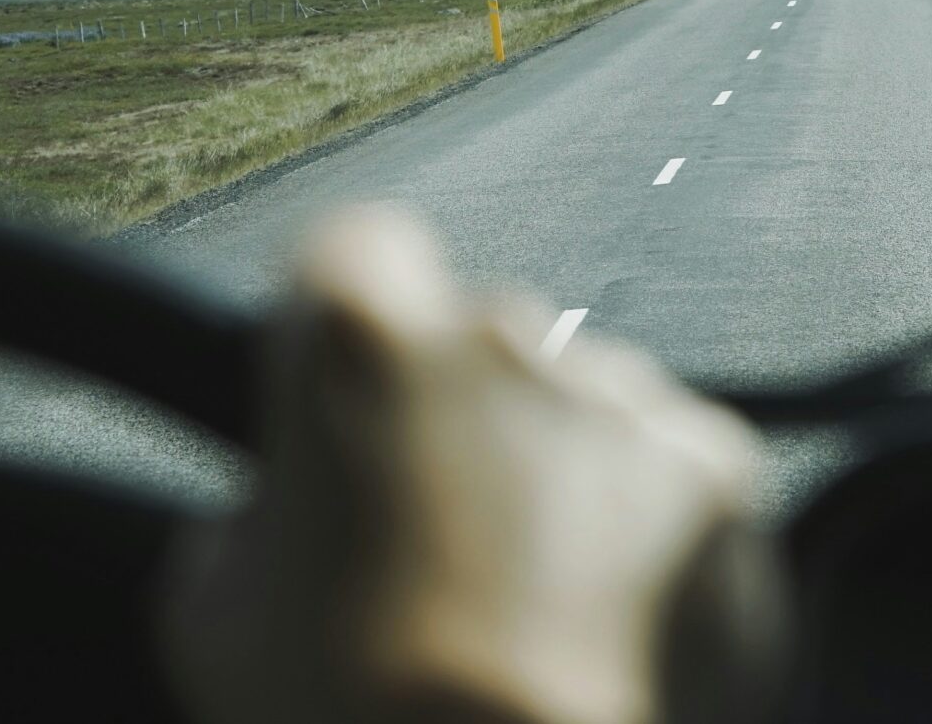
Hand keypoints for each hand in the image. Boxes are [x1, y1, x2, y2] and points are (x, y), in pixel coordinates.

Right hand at [159, 210, 779, 723]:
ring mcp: (624, 398)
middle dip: (460, 410)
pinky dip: (650, 527)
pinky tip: (607, 617)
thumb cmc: (349, 718)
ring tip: (528, 604)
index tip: (342, 390)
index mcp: (361, 341)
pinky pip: (673, 471)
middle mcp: (506, 334)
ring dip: (558, 470)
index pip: (349, 254)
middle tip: (436, 537)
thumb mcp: (211, 620)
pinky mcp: (720, 470)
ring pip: (584, 403)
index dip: (342, 323)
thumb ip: (244, 521)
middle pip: (479, 336)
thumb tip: (274, 517)